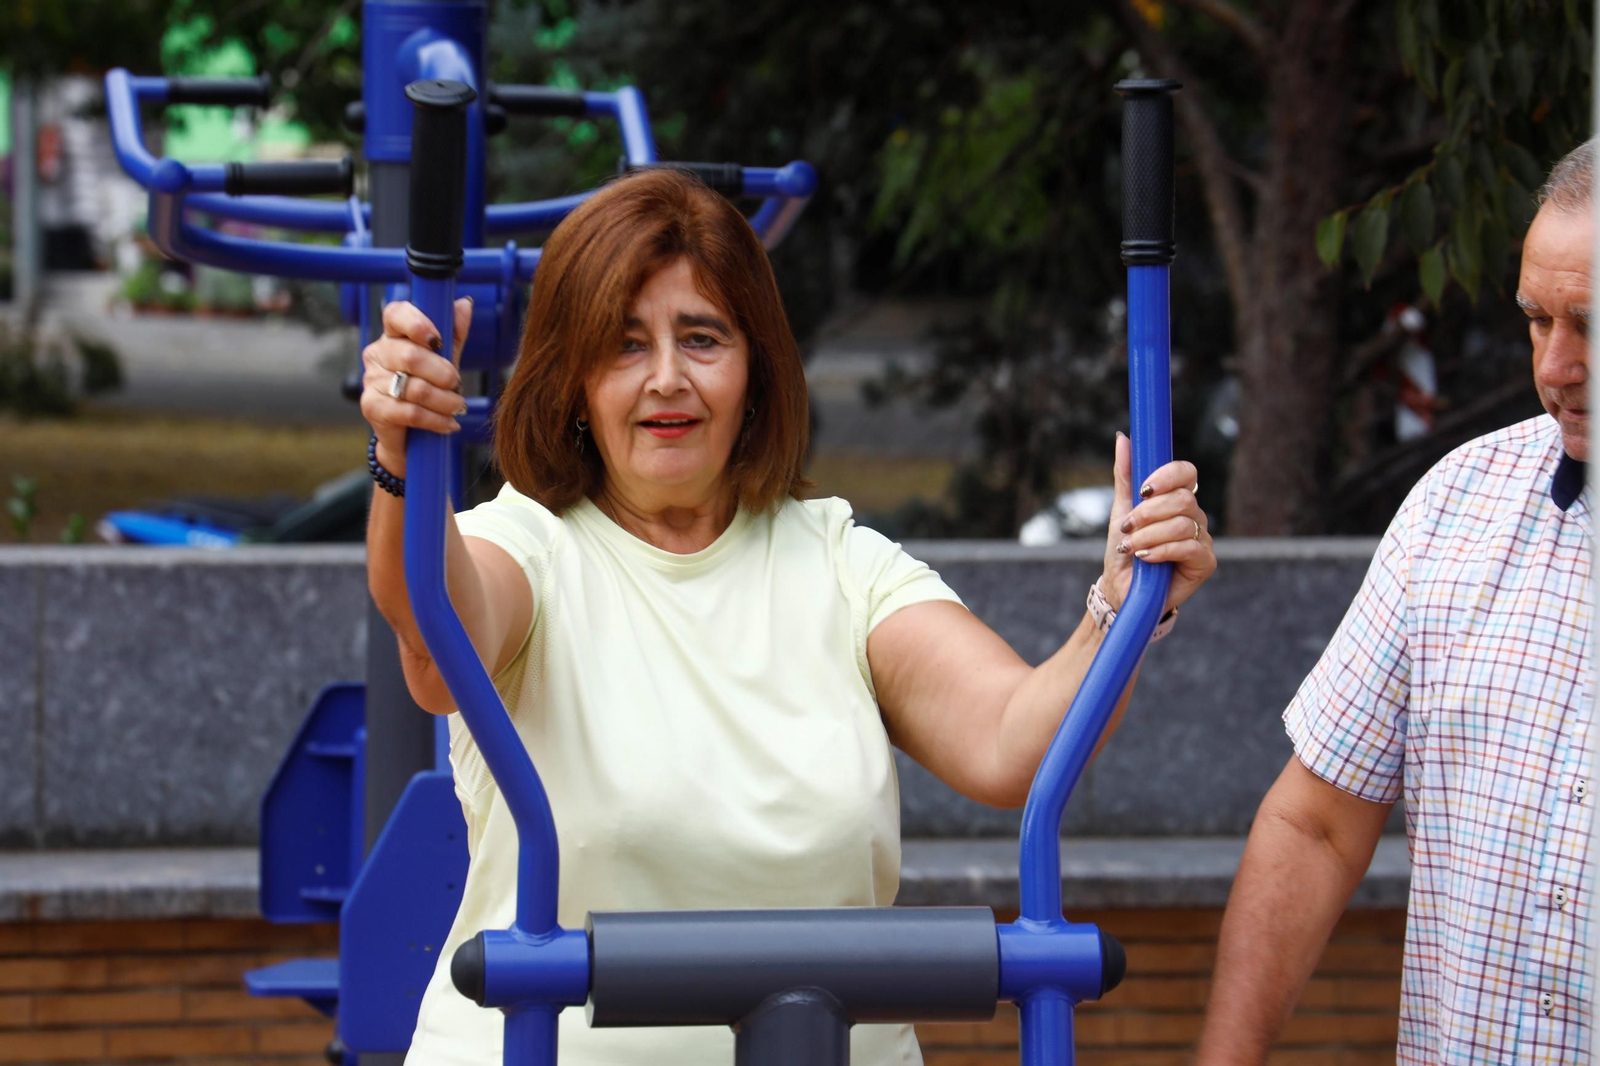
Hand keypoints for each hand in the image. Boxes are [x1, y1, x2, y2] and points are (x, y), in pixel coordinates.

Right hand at [359, 297, 473, 476]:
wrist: (411, 436)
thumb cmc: (427, 389)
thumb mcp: (445, 360)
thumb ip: (453, 334)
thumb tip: (463, 304)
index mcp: (393, 335)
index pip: (395, 314)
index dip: (416, 323)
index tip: (438, 340)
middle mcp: (377, 353)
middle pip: (410, 356)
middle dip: (443, 373)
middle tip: (457, 384)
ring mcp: (371, 380)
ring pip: (414, 387)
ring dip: (445, 400)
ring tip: (458, 406)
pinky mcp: (372, 407)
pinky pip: (409, 411)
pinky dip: (435, 419)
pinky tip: (449, 423)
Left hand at [1099, 431, 1215, 614]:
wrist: (1122, 588)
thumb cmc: (1125, 549)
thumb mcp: (1121, 510)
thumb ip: (1126, 475)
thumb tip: (1123, 438)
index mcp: (1177, 499)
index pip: (1186, 472)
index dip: (1168, 476)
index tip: (1143, 490)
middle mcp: (1194, 516)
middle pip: (1183, 499)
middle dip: (1149, 512)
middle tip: (1128, 526)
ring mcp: (1203, 539)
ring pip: (1183, 524)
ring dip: (1150, 534)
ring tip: (1131, 546)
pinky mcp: (1205, 563)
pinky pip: (1189, 547)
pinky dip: (1162, 550)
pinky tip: (1145, 557)